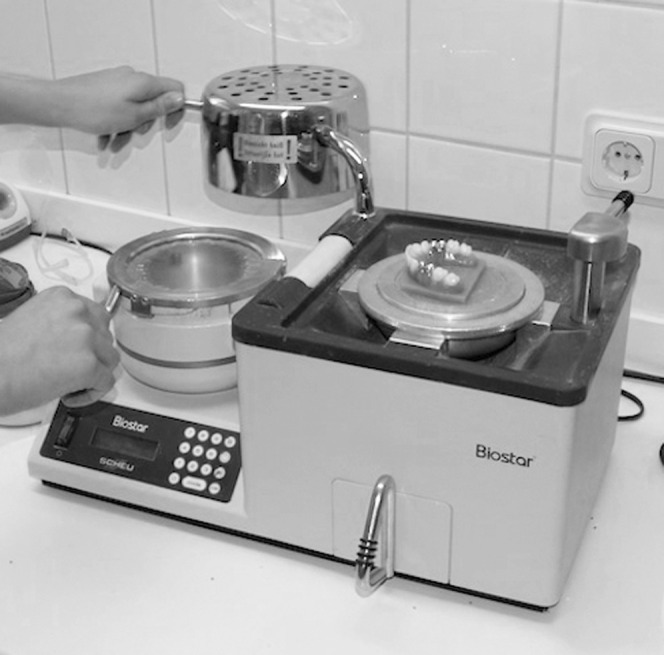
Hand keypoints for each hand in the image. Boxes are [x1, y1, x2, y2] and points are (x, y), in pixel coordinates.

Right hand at [0, 287, 119, 414]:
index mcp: (62, 297)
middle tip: (72, 367)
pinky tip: (70, 395)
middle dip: (93, 354)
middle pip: (105, 335)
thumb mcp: (31, 320)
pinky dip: (92, 393)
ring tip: (69, 382)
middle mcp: (78, 311)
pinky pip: (105, 382)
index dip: (88, 337)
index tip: (77, 349)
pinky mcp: (89, 364)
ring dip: (94, 373)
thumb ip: (60, 322)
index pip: (95, 315)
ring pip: (109, 358)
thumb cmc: (1, 354)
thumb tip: (76, 338)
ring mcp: (86, 337)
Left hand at [55, 66, 185, 150]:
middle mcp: (130, 78)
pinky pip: (118, 108)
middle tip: (134, 134)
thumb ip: (160, 107)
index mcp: (143, 82)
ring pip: (133, 109)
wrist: (58, 104)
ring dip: (127, 129)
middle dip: (144, 124)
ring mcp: (116, 82)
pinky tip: (105, 138)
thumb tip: (180, 99)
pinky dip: (115, 124)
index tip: (168, 125)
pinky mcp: (104, 89)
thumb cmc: (92, 110)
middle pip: (152, 103)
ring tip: (114, 142)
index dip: (176, 109)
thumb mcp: (134, 115)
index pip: (174, 90)